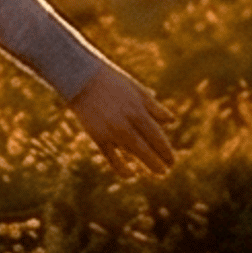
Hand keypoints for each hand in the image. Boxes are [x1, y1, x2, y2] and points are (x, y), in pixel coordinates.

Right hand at [68, 63, 176, 178]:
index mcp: (137, 111)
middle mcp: (126, 124)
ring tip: (156, 172)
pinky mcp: (97, 137)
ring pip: (133, 154)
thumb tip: (171, 122)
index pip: (157, 137)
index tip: (171, 161)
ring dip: (146, 163)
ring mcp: (111, 132)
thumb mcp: (137, 90)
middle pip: (147, 150)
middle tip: (166, 171)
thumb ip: (154, 108)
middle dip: (158, 163)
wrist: (80, 77)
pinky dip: (122, 169)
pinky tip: (131, 175)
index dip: (166, 151)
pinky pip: (112, 158)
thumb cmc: (112, 81)